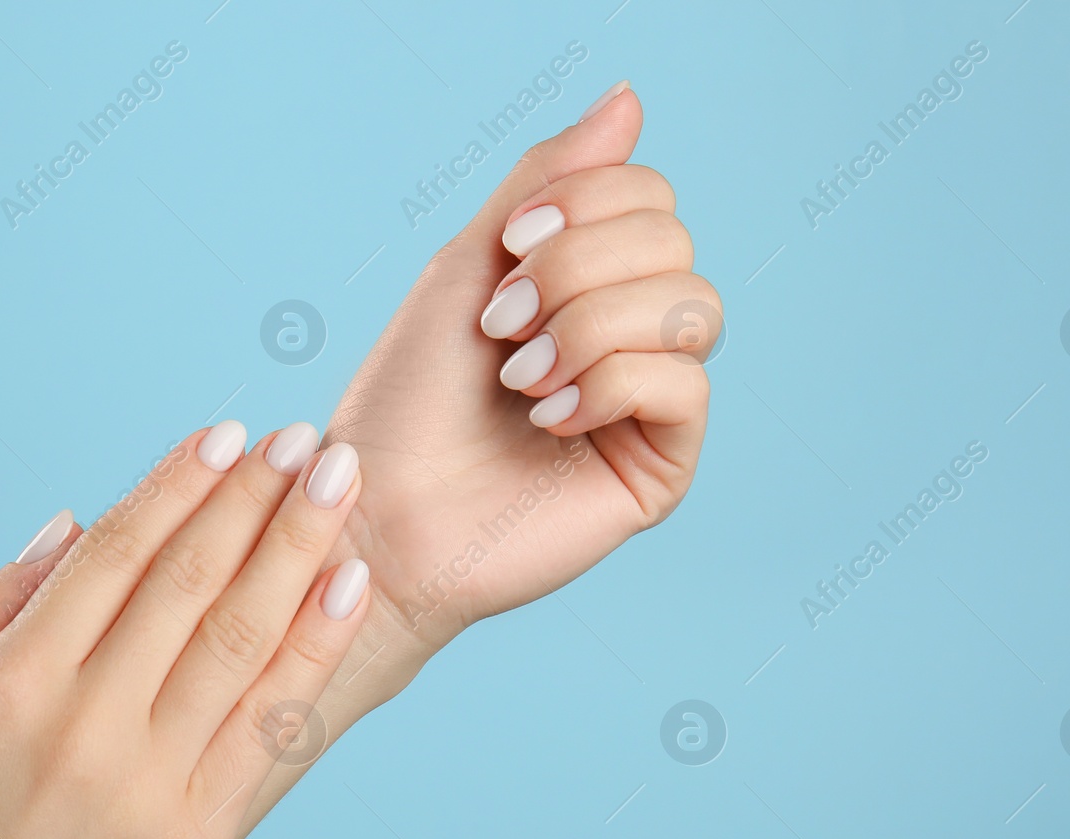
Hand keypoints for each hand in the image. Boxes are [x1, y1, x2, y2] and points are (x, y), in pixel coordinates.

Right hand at [0, 425, 371, 838]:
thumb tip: (70, 524)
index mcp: (6, 689)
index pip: (112, 558)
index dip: (176, 486)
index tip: (224, 435)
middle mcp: (80, 728)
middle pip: (188, 583)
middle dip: (254, 499)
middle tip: (301, 440)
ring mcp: (144, 787)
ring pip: (238, 640)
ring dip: (299, 550)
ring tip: (338, 482)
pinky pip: (267, 727)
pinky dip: (313, 650)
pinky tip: (347, 588)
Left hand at [330, 83, 716, 648]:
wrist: (378, 508)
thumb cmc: (410, 396)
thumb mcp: (471, 262)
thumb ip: (549, 180)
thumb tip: (630, 99)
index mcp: (594, 282)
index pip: (649, 195)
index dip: (581, 206)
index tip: (506, 254)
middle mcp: (634, 335)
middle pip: (673, 241)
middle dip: (575, 271)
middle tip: (502, 328)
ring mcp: (653, 401)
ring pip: (692, 305)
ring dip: (587, 328)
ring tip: (521, 378)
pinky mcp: (663, 465)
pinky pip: (684, 383)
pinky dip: (607, 386)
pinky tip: (549, 420)